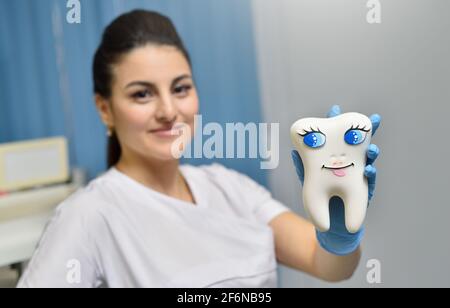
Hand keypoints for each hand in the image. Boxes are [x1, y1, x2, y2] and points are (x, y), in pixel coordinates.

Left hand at [291, 105, 380, 254]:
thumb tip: (293, 152)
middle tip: (374, 119)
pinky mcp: (365, 192)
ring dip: (372, 153)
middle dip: (368, 131)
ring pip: (369, 161)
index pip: (337, 139)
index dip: (337, 124)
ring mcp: (360, 178)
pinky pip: (370, 182)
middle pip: (360, 145)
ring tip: (372, 148)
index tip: (335, 107)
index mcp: (337, 159)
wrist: (329, 226)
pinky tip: (370, 169)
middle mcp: (351, 165)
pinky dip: (371, 174)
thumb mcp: (308, 182)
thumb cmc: (319, 200)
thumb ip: (303, 168)